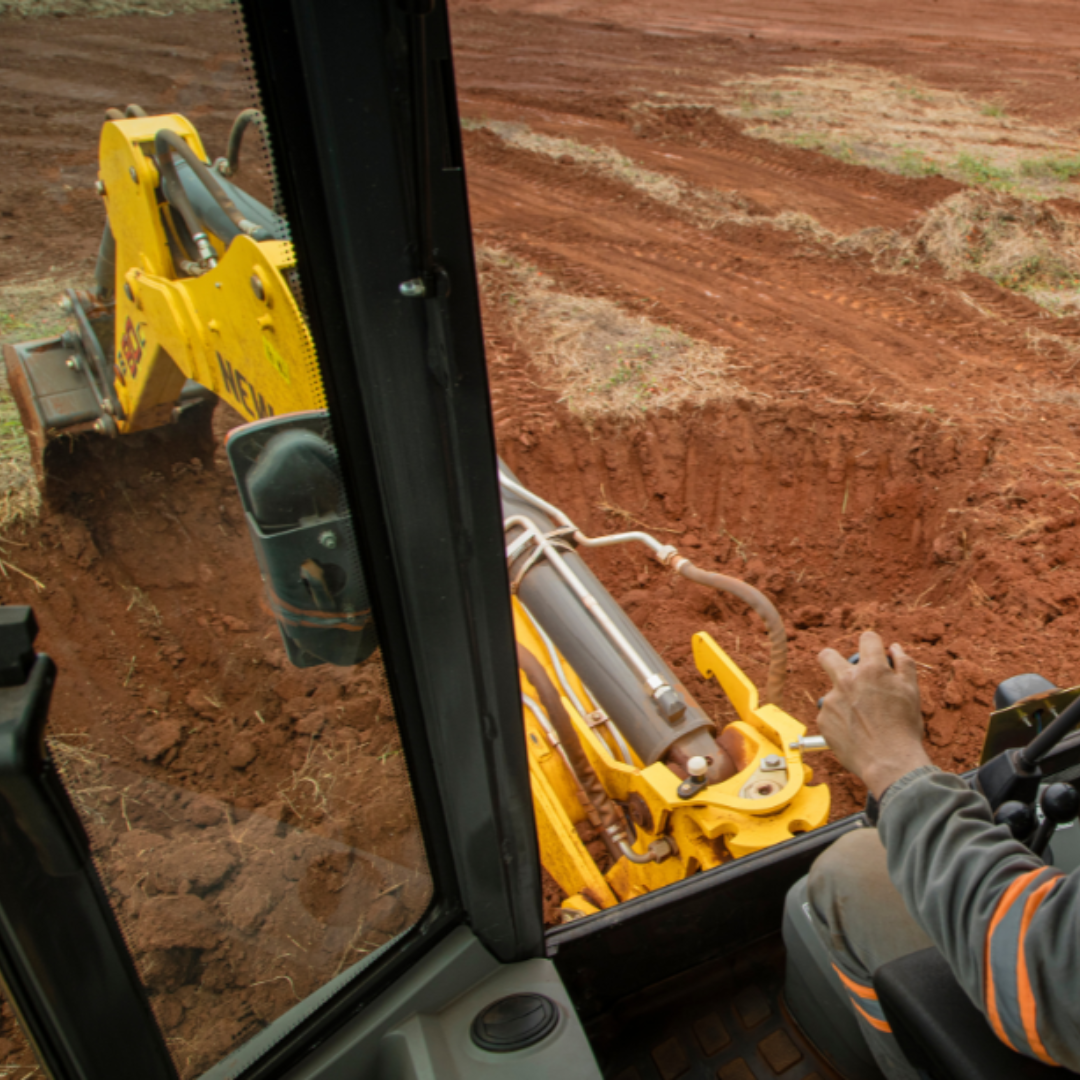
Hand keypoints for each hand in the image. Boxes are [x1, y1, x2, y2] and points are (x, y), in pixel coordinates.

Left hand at [817, 631, 930, 798]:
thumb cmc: (904, 728)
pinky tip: (855, 732)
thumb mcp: (911, 691)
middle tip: (848, 674)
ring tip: (863, 719)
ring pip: (833, 691)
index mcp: (871, 669)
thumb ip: (903, 664)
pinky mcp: (823, 719)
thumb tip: (893, 648)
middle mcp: (846, 680)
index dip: (872, 644)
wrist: (889, 762)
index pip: (867, 638)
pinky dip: (839, 719)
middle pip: (827, 655)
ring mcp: (831, 699)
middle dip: (835, 659)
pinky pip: (829, 713)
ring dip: (843, 699)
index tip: (874, 652)